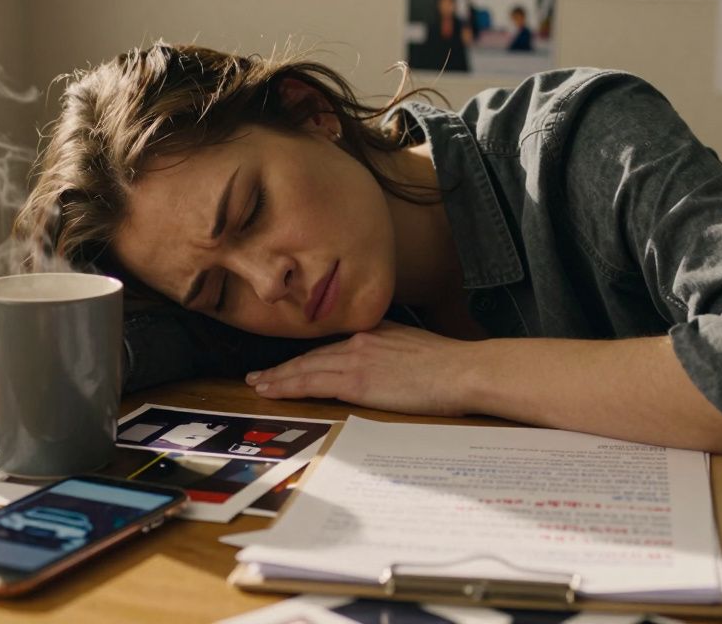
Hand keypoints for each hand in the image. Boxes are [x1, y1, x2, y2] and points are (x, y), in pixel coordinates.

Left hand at [244, 321, 477, 415]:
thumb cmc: (451, 365)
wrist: (464, 370)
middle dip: (283, 367)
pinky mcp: (357, 381)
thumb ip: (393, 350)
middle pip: (312, 355)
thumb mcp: (416, 346)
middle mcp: (360, 340)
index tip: (289, 362)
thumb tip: (385, 364)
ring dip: (278, 377)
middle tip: (258, 375)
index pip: (331, 345)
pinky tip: (273, 390)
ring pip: (306, 367)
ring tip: (258, 385)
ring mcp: (356, 359)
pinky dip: (288, 385)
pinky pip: (312, 383)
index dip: (307, 356)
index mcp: (375, 332)